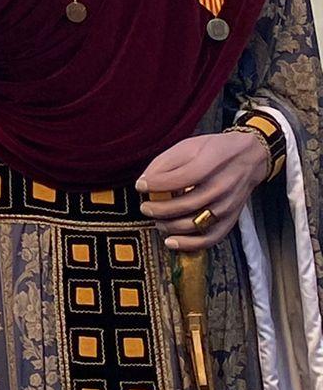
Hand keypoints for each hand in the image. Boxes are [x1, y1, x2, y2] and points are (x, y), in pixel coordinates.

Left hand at [138, 129, 272, 249]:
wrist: (249, 157)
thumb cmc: (214, 151)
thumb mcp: (188, 146)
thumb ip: (164, 162)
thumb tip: (144, 181)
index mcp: (210, 164)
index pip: (179, 178)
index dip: (156, 184)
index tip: (140, 186)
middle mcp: (221, 187)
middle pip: (186, 205)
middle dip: (159, 209)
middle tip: (145, 207)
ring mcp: (227, 206)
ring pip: (196, 224)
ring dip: (170, 226)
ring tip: (157, 220)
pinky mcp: (231, 219)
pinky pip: (211, 238)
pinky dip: (190, 244)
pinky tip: (172, 241)